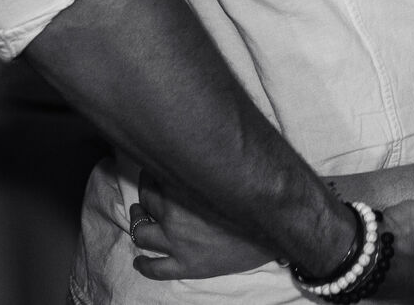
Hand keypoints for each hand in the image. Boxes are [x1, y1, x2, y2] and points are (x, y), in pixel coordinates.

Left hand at [129, 172, 276, 280]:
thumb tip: (191, 145)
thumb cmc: (254, 195)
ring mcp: (178, 243)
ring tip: (139, 221)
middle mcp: (174, 216)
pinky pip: (156, 269)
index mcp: (182, 189)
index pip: (153, 177)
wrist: (276, 228)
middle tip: (147, 194)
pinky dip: (144, 265)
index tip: (155, 172)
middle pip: (145, 202)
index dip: (152, 174)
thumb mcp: (224, 172)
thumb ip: (201, 163)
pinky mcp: (187, 266)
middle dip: (144, 197)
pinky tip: (140, 261)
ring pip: (142, 234)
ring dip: (137, 224)